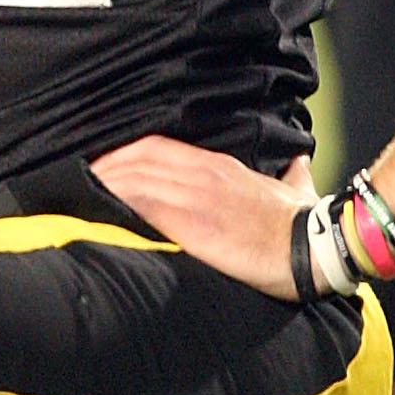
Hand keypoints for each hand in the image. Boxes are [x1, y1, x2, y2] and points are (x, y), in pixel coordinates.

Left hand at [88, 135, 312, 303]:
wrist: (316, 247)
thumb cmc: (303, 221)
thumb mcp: (294, 188)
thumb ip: (290, 175)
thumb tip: (298, 164)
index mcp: (219, 166)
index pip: (156, 146)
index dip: (123, 153)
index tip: (103, 164)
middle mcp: (203, 174)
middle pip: (138, 160)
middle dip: (105, 168)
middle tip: (80, 178)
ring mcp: (197, 197)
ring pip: (137, 180)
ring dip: (104, 185)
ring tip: (79, 194)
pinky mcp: (195, 224)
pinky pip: (147, 206)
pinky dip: (120, 204)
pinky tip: (100, 209)